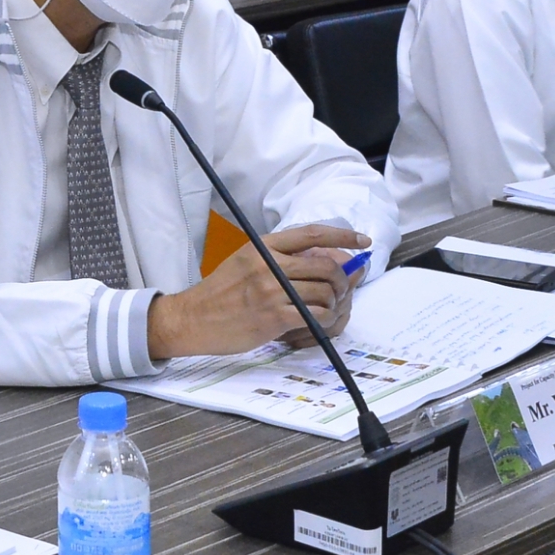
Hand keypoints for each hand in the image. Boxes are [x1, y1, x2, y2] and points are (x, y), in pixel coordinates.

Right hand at [147, 224, 367, 358]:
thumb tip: (319, 260)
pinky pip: (315, 315)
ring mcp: (271, 291)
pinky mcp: (273, 317)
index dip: (342, 236)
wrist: (192, 319)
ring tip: (328, 308)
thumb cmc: (220, 294)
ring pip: (323, 291)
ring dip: (334, 302)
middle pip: (324, 265)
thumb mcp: (245, 262)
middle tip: (342, 288)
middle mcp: (268, 264)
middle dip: (342, 278)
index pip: (311, 234)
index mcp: (262, 247)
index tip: (362, 240)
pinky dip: (325, 318)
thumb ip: (277, 259)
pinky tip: (320, 321)